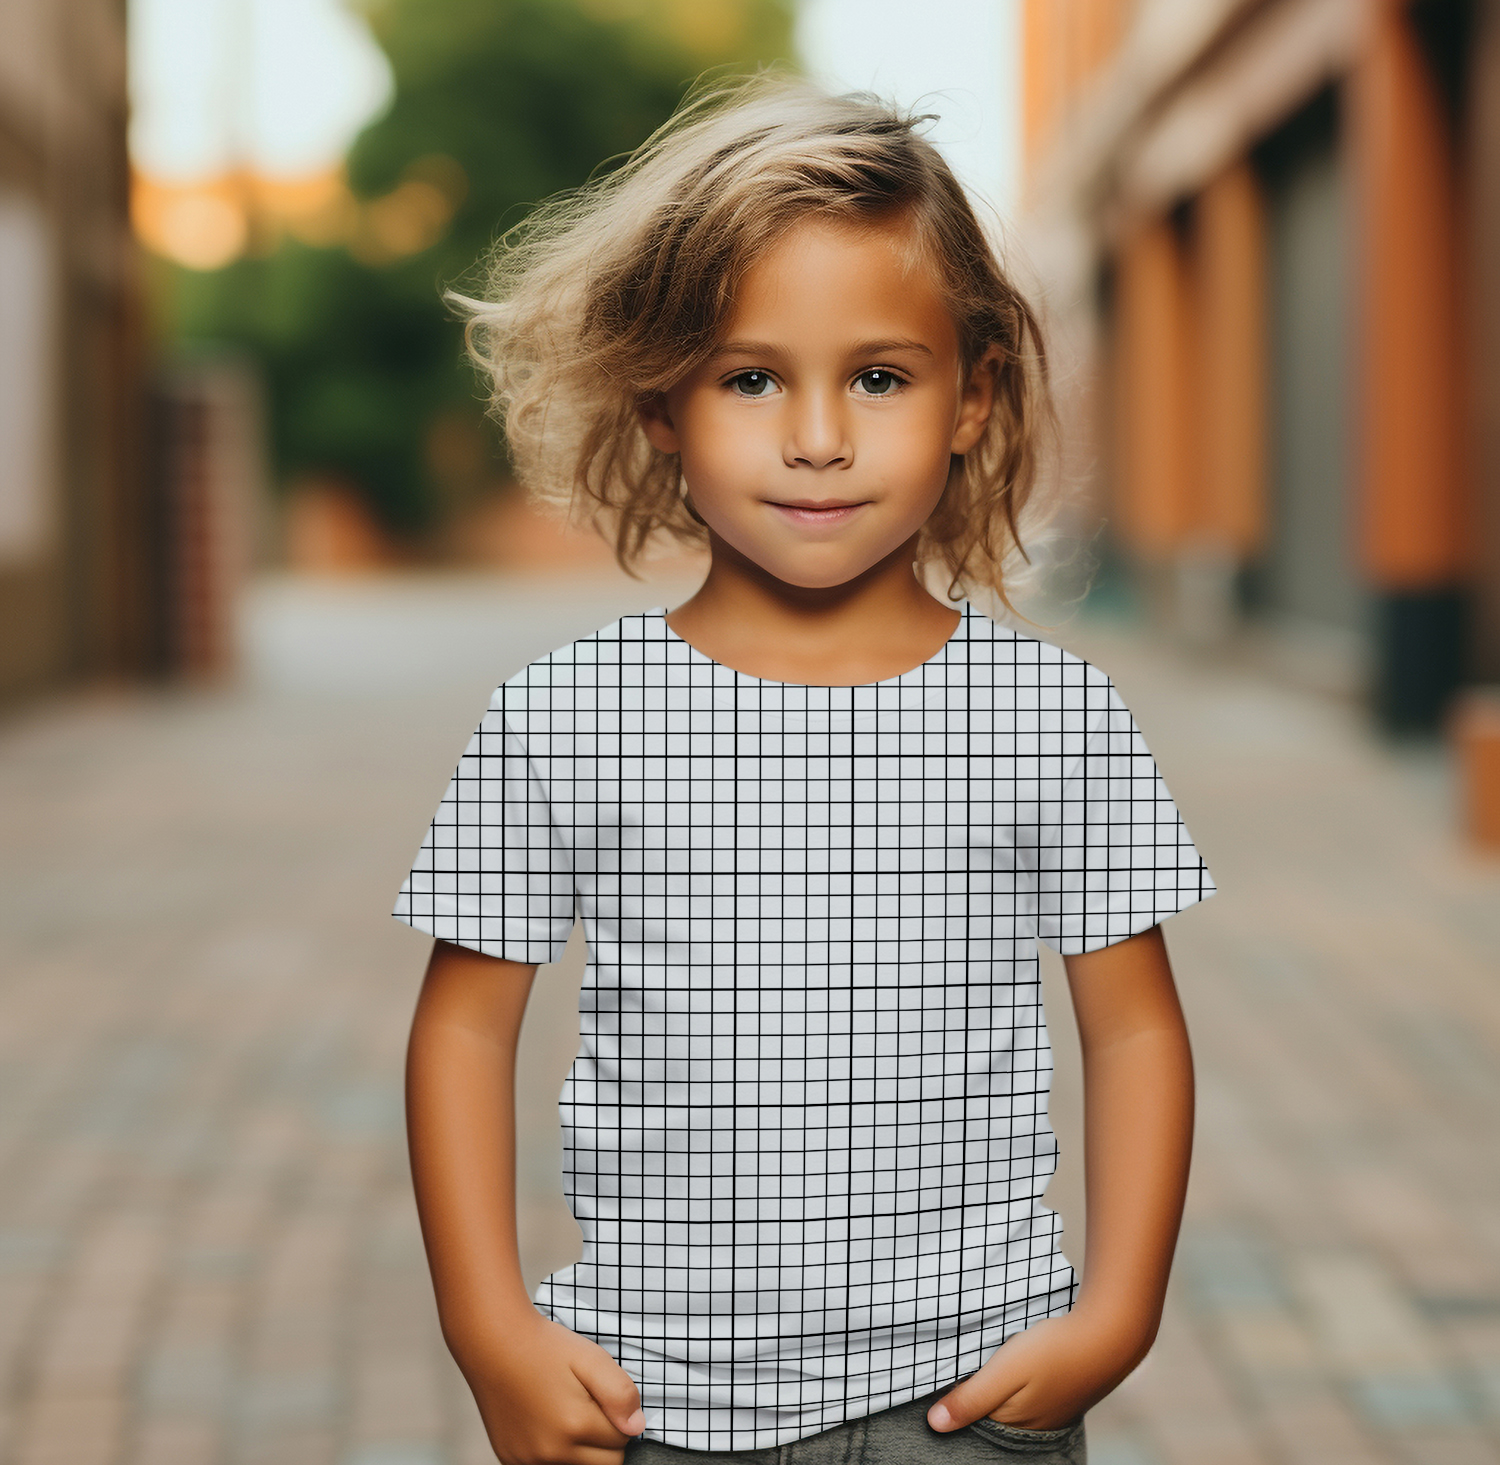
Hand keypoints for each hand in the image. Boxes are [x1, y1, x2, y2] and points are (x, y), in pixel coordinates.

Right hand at [456, 1308, 644, 1463]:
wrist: (496, 1342)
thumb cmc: (544, 1347)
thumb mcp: (591, 1357)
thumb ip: (620, 1393)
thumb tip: (636, 1427)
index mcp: (575, 1425)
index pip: (621, 1442)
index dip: (619, 1419)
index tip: (602, 1398)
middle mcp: (551, 1452)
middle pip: (602, 1464)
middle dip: (603, 1439)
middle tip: (587, 1406)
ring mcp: (528, 1460)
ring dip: (580, 1450)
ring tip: (566, 1414)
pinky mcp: (511, 1460)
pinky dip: (555, 1453)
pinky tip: (547, 1425)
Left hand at [926, 1310, 1144, 1433]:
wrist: (1108, 1336)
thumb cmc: (1054, 1352)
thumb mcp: (1005, 1371)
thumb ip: (971, 1398)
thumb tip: (934, 1425)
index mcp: (1012, 1423)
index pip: (969, 1420)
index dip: (954, 1399)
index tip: (940, 1376)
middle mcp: (1030, 1426)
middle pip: (988, 1414)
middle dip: (973, 1393)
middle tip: (962, 1362)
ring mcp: (1047, 1412)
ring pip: (1007, 1402)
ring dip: (994, 1385)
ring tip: (986, 1361)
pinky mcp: (1058, 1394)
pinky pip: (1025, 1393)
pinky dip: (1014, 1381)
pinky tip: (1014, 1363)